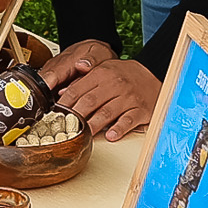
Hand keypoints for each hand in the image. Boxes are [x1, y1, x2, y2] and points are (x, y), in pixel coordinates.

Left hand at [41, 39, 159, 139]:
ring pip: (107, 113)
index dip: (64, 103)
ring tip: (82, 134)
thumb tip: (62, 92)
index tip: (54, 114)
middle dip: (75, 116)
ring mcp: (128, 98)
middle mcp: (115, 84)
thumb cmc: (124, 75)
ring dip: (93, 125)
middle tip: (64, 128)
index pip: (77, 89)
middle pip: (89, 102)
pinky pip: (128, 121)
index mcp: (102, 74)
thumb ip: (83, 81)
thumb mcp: (103, 70)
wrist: (153, 74)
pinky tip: (110, 136)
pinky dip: (119, 129)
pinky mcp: (141, 110)